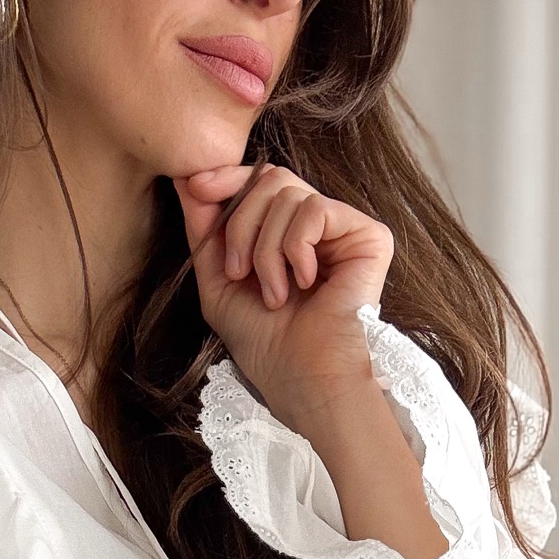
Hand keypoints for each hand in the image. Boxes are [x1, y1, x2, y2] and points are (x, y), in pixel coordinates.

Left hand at [174, 163, 449, 558]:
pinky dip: (295, 248)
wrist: (305, 382)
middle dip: (240, 223)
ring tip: (276, 293)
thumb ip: (207, 233)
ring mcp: (345, 229)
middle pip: (269, 177)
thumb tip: (190, 179)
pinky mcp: (369, 236)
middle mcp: (318, 227)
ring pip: (288, 191)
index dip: (227, 177)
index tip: (196, 185)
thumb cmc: (267, 347)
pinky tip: (304, 283)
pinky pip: (314, 209)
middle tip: (239, 272)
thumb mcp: (220, 285)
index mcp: (286, 235)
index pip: (259, 182)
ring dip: (266, 248)